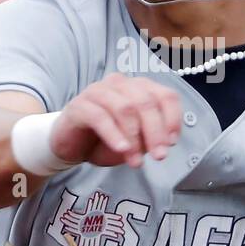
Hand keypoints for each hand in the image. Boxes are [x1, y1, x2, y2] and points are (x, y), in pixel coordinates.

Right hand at [51, 73, 181, 168]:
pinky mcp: (79, 105)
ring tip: (136, 161)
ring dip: (134, 138)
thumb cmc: (105, 139)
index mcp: (139, 88)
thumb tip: (165, 142)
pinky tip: (121, 150)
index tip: (171, 143)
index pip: (166, 96)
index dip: (173, 119)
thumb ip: (150, 137)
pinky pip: (100, 117)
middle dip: (155, 132)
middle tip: (159, 156)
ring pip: (124, 108)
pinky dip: (114, 135)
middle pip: (146, 102)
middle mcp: (120, 84)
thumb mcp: (135, 141)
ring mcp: (98, 91)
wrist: (71, 146)